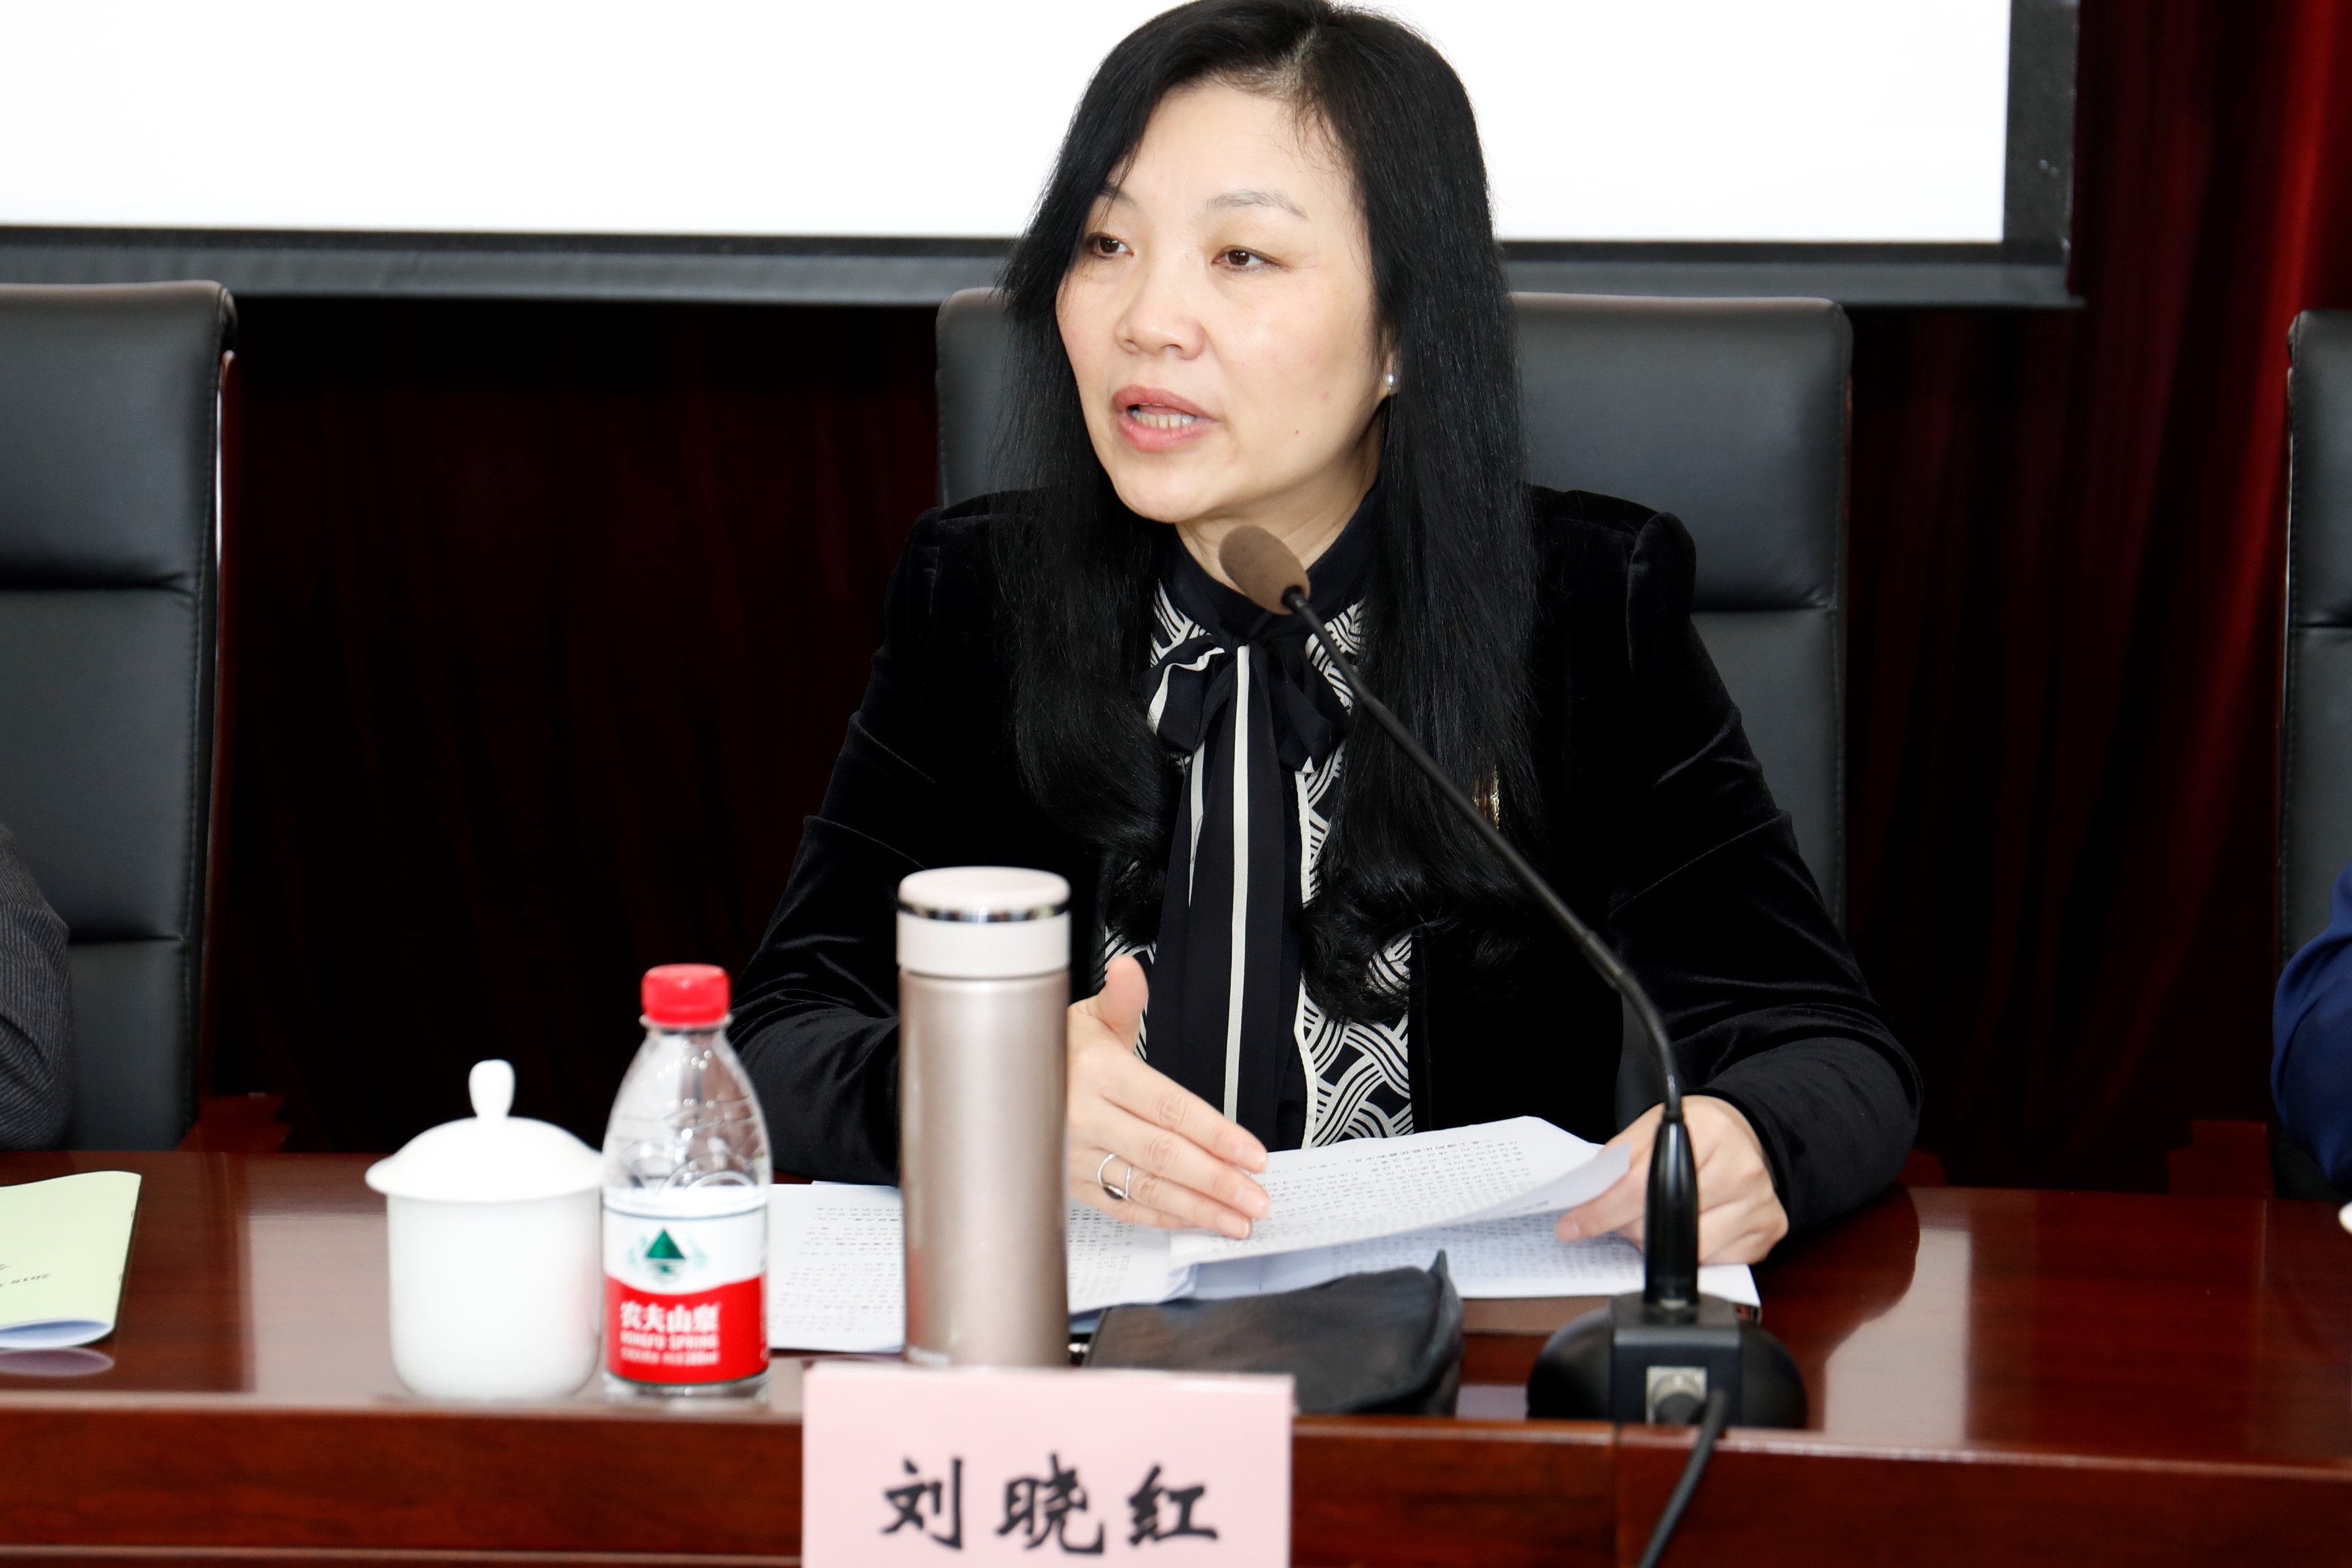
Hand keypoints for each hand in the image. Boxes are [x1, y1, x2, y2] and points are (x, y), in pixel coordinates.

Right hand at [1066, 955, 1270, 1236]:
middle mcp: (1084, 1117)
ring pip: (1146, 1187)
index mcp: (1097, 1072)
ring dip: (1198, 1207)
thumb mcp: (1087, 1016)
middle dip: (1217, 1181)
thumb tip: (1129, 970)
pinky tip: (1195, 1219)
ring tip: (1238, 1220)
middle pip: (1163, 1154)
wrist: (1000, 1079)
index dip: (1215, 1134)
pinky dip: (1162, 1216)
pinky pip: (1122, 1206)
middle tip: (1257, 1200)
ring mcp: (1074, 1155)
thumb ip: (1122, 999)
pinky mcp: (1070, 1183)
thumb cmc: (1056, 1049)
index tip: (1253, 1154)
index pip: (1169, 1107)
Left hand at [1555, 1096, 1786, 1264]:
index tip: (1574, 1226)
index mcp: (1710, 1132)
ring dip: (1657, 1245)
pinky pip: (1714, 1263)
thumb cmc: (1692, 1134)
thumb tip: (1585, 1201)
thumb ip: (1617, 1161)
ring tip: (1651, 1223)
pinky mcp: (1768, 1233)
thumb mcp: (1649, 1129)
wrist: (1742, 1137)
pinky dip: (1688, 1254)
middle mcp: (1743, 1169)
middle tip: (1616, 1219)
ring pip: (1688, 1251)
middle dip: (1626, 1227)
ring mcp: (1760, 1204)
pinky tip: (1686, 1230)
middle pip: (1663, 1223)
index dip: (1601, 1211)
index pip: (1641, 1185)